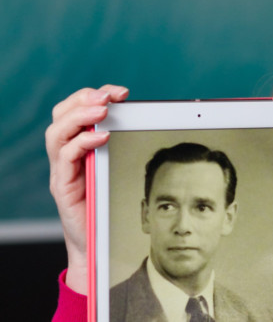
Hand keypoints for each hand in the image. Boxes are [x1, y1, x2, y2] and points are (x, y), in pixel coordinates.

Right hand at [45, 85, 128, 293]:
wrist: (95, 245)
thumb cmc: (108, 207)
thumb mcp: (116, 171)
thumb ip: (122, 149)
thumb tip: (149, 123)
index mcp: (79, 147)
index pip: (77, 110)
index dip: (94, 96)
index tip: (121, 92)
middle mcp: (66, 155)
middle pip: (61, 114)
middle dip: (84, 99)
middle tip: (108, 97)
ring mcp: (61, 170)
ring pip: (57, 132)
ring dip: (80, 116)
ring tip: (103, 110)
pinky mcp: (62, 186)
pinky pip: (65, 157)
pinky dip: (82, 143)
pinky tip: (102, 138)